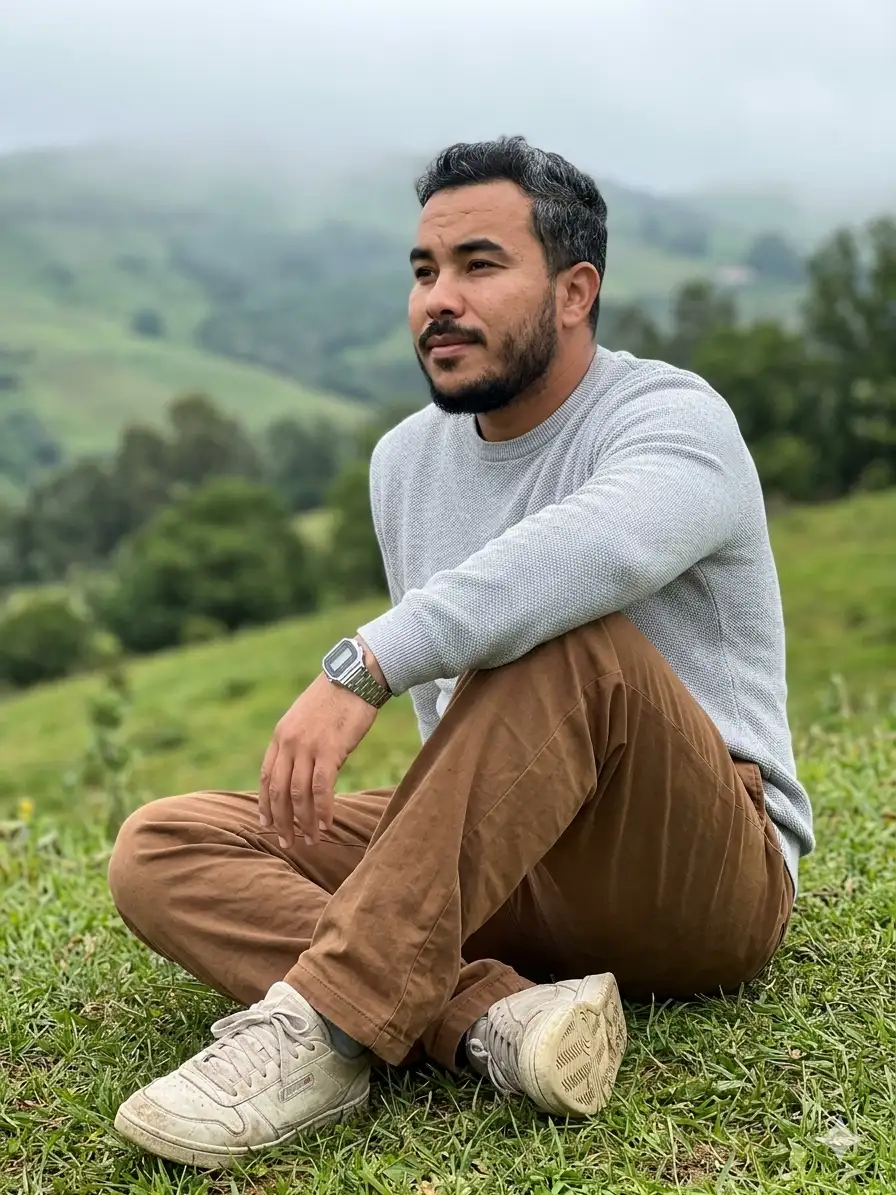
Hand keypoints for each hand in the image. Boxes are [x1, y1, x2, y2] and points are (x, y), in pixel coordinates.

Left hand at [259, 671, 378, 847]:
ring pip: (298, 794)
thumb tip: (303, 771)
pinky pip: (322, 788)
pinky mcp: (330, 749)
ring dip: (303, 822)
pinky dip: (322, 810)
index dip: (265, 804)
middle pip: (278, 791)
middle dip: (281, 821)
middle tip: (287, 843)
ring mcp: (308, 747)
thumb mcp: (306, 719)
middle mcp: (289, 743)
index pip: (265, 777)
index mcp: (280, 736)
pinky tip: (326, 825)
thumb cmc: (336, 698)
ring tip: (311, 841)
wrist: (356, 677)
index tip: (267, 824)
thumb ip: (299, 743)